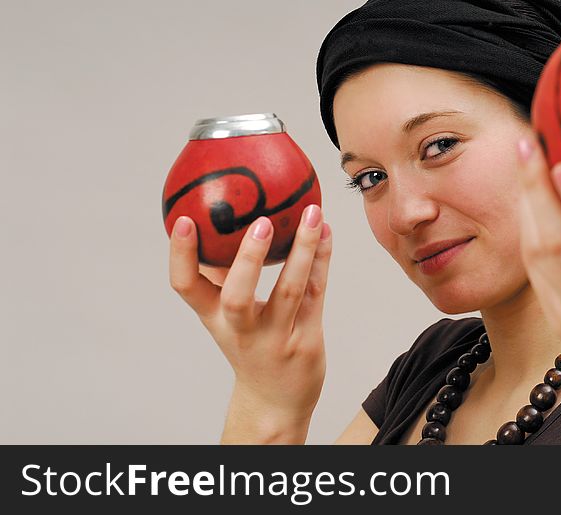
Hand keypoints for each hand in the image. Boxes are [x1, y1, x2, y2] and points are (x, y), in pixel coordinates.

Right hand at [168, 206, 331, 427]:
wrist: (274, 400)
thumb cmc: (249, 343)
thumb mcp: (226, 315)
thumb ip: (224, 274)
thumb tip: (221, 218)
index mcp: (213, 318)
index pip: (186, 288)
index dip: (181, 255)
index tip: (184, 220)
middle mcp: (242, 331)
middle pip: (238, 297)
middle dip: (248, 259)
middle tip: (262, 221)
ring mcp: (276, 339)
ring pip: (290, 291)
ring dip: (303, 249)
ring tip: (313, 213)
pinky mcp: (307, 342)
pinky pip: (316, 294)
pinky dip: (321, 260)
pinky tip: (326, 231)